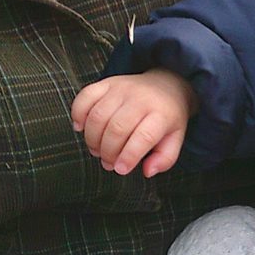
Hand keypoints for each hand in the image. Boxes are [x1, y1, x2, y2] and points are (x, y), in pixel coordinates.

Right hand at [71, 69, 196, 176]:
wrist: (163, 84)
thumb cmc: (166, 116)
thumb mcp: (176, 138)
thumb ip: (164, 158)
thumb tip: (147, 171)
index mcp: (161, 114)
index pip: (144, 136)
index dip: (129, 156)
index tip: (120, 170)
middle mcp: (141, 99)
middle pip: (116, 129)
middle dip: (108, 152)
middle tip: (108, 163)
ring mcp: (122, 89)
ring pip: (98, 116)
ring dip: (92, 139)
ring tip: (97, 150)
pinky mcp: (106, 83)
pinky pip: (85, 97)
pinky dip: (78, 114)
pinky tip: (81, 128)